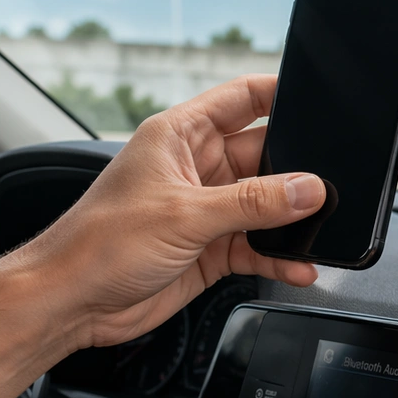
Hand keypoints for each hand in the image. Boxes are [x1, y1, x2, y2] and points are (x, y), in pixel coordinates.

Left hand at [12, 74, 324, 350]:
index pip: (242, 98)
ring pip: (266, 206)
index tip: (319, 102)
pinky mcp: (210, 250)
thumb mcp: (184, 214)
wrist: (72, 303)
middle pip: (265, 155)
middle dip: (297, 171)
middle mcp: (195, 167)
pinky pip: (257, 247)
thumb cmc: (99, 244)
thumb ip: (252, 202)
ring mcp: (205, 210)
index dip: (280, 94)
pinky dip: (279, 258)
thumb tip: (307, 189)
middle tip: (326, 187)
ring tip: (318, 229)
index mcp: (180, 135)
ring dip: (290, 220)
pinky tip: (299, 266)